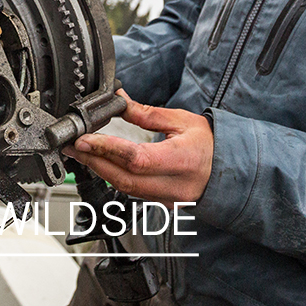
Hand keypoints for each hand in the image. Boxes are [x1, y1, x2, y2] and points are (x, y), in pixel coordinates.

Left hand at [62, 90, 212, 203]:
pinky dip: (114, 178)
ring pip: (125, 189)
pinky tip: (102, 165)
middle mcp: (173, 185)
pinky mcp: (162, 203)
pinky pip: (132, 192)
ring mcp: (167, 198)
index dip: (107, 150)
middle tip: (73, 146)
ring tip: (81, 153)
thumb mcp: (182, 120)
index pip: (136, 158)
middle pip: (124, 179)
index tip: (84, 140)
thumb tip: (119, 102)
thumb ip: (147, 114)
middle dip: (94, 161)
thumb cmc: (211, 145)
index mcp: (181, 161)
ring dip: (100, 170)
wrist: (231, 170)